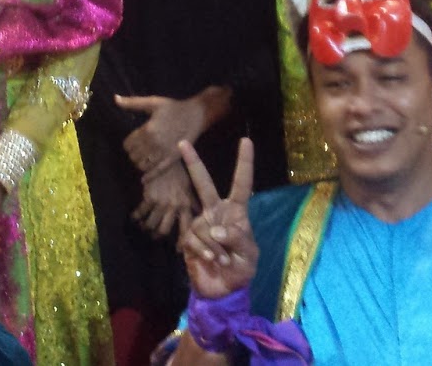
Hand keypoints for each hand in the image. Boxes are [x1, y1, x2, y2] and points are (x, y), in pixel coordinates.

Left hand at [118, 94, 205, 175]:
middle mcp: (154, 143)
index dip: (127, 144)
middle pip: (133, 156)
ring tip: (142, 158)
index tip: (131, 142)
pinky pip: (156, 172)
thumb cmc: (173, 108)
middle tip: (137, 150)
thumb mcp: (153, 102)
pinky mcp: (172, 159)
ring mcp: (164, 153)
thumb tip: (115, 98)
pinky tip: (144, 179)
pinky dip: (148, 176)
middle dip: (133, 153)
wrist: (196, 115)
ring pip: (142, 165)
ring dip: (139, 163)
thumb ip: (132, 103)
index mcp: (148, 130)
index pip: (128, 145)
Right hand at [133, 160, 195, 239]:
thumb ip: (193, 204)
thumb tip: (199, 218)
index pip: (185, 227)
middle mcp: (174, 206)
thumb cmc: (179, 174)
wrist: (165, 159)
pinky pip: (141, 212)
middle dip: (159, 236)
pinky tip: (135, 219)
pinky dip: (137, 217)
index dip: (182, 241)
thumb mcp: (189, 189)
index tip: (178, 250)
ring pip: (152, 223)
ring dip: (147, 228)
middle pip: (165, 229)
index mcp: (186, 205)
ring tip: (144, 229)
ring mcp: (161, 203)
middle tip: (155, 238)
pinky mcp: (149, 197)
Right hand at [178, 138, 256, 300]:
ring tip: (223, 260)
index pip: (241, 184)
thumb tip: (216, 229)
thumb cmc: (241, 269)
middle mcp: (215, 212)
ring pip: (203, 227)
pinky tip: (211, 260)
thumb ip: (238, 239)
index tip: (245, 141)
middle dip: (193, 163)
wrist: (222, 290)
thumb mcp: (249, 255)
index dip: (244, 163)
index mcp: (236, 211)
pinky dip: (204, 252)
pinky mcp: (188, 239)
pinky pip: (193, 240)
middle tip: (182, 142)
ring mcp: (200, 224)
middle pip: (203, 183)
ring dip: (215, 247)